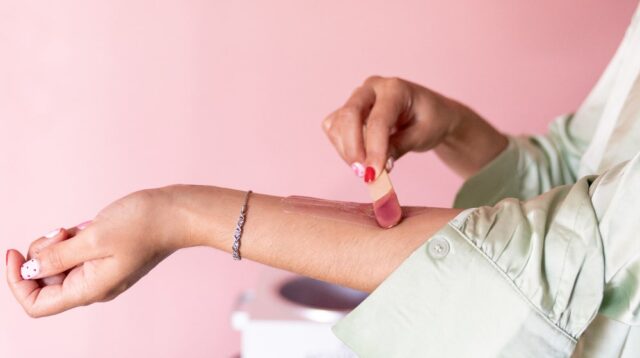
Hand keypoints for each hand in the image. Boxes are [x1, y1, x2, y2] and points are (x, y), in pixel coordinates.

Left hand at [6, 188, 184, 316]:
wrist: (175, 214)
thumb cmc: (143, 225)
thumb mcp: (93, 238)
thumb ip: (57, 256)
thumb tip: (29, 269)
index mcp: (90, 288)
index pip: (37, 304)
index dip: (17, 281)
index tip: (12, 253)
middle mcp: (93, 285)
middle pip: (45, 282)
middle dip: (40, 255)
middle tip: (60, 232)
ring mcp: (99, 271)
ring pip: (58, 264)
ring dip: (56, 244)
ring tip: (75, 228)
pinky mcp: (103, 255)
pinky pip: (73, 252)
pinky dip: (70, 239)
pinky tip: (85, 226)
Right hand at [322, 76, 465, 177]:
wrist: (429, 112)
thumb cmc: (430, 120)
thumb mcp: (422, 135)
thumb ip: (398, 148)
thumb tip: (376, 167)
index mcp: (395, 89)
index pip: (378, 120)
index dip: (374, 150)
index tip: (373, 175)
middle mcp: (372, 88)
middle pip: (349, 115)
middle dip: (352, 148)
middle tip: (363, 175)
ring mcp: (357, 97)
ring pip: (338, 123)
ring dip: (347, 150)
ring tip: (367, 168)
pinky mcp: (348, 109)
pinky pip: (334, 127)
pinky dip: (342, 146)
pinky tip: (360, 156)